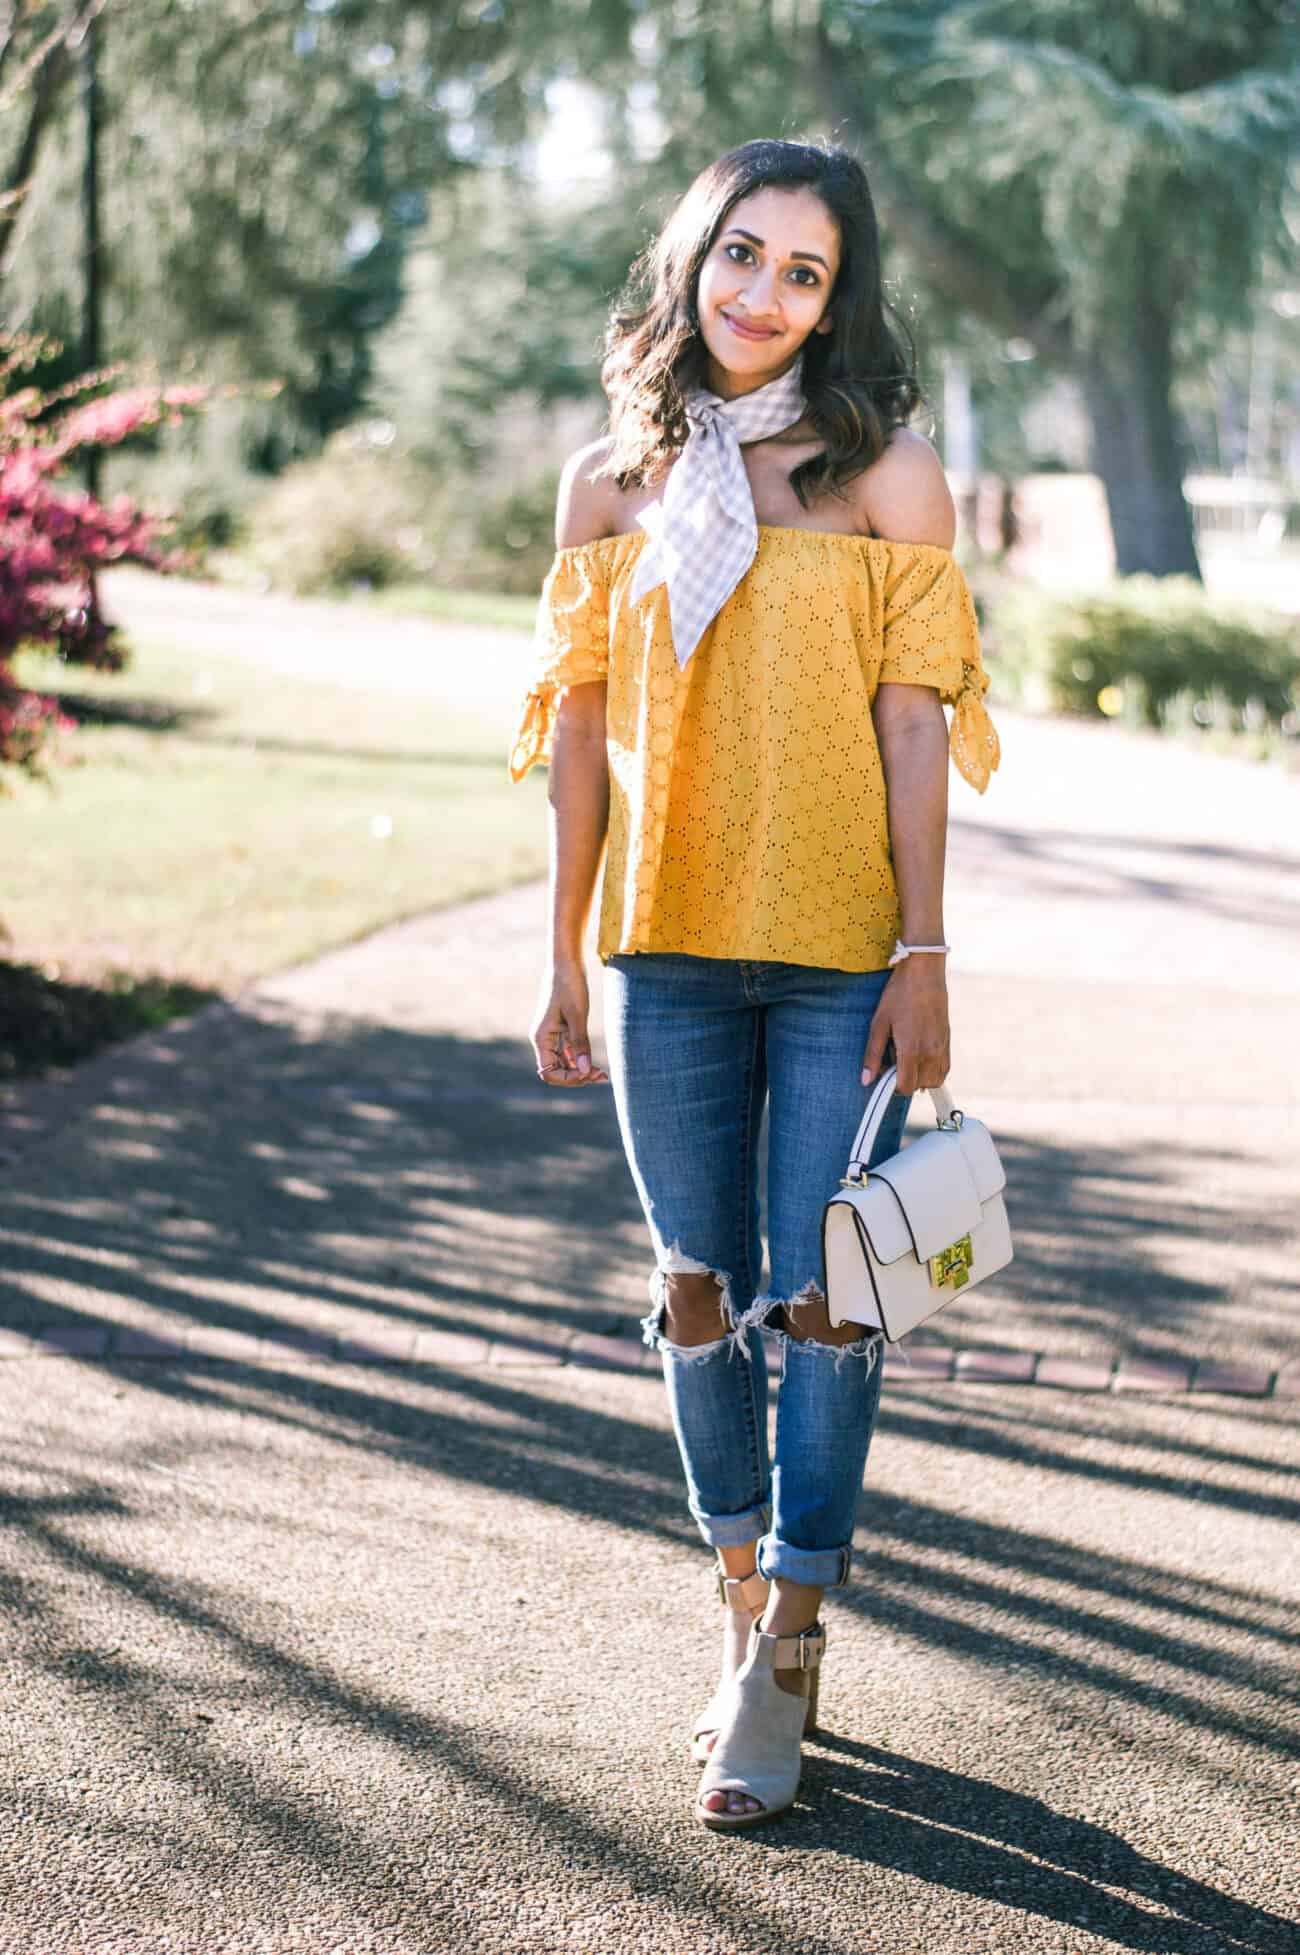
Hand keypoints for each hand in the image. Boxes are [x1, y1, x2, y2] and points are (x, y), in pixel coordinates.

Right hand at [531, 960, 608, 1088]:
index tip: (588, 1073)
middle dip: (577, 1077)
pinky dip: (581, 1059)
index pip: (548, 1072)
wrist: (567, 962)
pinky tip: (597, 1064)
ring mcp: (552, 1036)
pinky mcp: (561, 1030)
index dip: (568, 1078)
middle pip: (556, 1071)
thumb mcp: (577, 1016)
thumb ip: (580, 1044)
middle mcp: (543, 1039)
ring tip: (603, 1074)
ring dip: (581, 1070)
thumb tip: (585, 1071)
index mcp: (541, 1037)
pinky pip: (569, 1053)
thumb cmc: (570, 985)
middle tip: (601, 1077)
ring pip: (564, 1064)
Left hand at [861, 958, 949, 1094]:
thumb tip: (866, 1081)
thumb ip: (873, 1055)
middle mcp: (931, 1052)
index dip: (893, 1086)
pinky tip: (920, 1054)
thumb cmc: (899, 994)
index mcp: (912, 1049)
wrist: (924, 972)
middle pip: (919, 1086)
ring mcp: (942, 1047)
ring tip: (907, 1057)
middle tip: (894, 1059)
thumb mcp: (879, 1023)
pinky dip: (932, 1070)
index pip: (906, 1087)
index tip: (885, 1074)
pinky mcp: (948, 1040)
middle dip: (905, 1080)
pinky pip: (944, 1068)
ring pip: (934, 1080)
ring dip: (920, 1077)